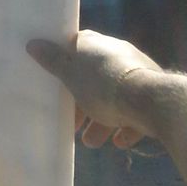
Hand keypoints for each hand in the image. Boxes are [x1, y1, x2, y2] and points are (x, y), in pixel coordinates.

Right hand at [26, 30, 163, 149]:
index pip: (75, 48)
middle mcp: (117, 54)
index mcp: (96, 44)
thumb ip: (53, 62)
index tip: (56, 84)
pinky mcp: (153, 94)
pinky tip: (119, 141)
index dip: (63, 66)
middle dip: (82, 102)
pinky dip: (125, 126)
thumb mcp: (71, 76)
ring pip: (114, 96)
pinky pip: (135, 110)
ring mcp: (137, 74)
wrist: (153, 102)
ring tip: (93, 141)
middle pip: (94, 77)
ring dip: (102, 120)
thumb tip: (33, 43)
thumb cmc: (104, 86)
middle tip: (74, 122)